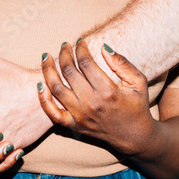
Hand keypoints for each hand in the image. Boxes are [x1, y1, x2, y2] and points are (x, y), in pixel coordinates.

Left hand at [38, 41, 155, 156]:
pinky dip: (43, 99)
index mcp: (108, 91)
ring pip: (56, 89)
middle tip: (64, 45)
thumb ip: (122, 63)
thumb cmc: (137, 105)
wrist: (135, 136)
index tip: (80, 41)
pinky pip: (52, 113)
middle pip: (69, 72)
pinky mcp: (74, 126)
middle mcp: (91, 103)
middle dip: (64, 54)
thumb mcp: (138, 82)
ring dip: (48, 70)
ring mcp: (80, 116)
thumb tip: (103, 47)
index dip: (80, 49)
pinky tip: (40, 84)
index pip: (86, 63)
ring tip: (46, 57)